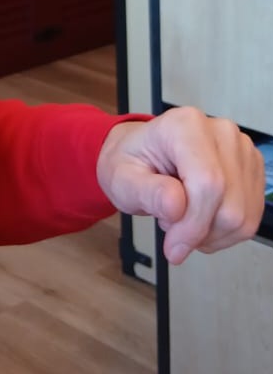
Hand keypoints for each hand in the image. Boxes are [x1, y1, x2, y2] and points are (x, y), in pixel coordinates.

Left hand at [96, 107, 264, 264]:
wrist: (142, 155)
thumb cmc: (131, 163)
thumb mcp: (121, 179)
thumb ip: (147, 193)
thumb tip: (177, 208)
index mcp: (185, 126)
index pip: (208, 183)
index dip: (193, 224)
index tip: (173, 247)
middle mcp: (221, 132)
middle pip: (230, 205)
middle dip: (199, 231)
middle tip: (170, 225)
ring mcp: (241, 150)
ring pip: (243, 216)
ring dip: (212, 234)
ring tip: (182, 219)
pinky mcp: (252, 170)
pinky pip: (250, 218)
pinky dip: (224, 232)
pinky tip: (200, 221)